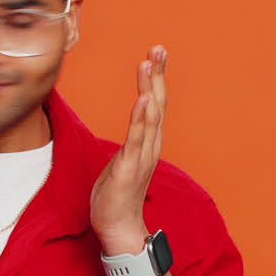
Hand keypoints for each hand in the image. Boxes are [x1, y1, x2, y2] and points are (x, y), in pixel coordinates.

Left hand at [90, 45, 167, 254]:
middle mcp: (151, 146)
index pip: (155, 104)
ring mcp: (142, 156)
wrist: (118, 227)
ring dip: (150, 87)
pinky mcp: (130, 167)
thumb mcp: (123, 160)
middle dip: (158, 75)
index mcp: (148, 143)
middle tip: (158, 48)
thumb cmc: (117, 195)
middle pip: (158, 103)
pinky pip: (137, 138)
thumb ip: (130, 142)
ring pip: (150, 115)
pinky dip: (141, 117)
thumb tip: (131, 128)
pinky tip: (144, 98)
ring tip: (149, 63)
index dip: (156, 78)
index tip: (155, 54)